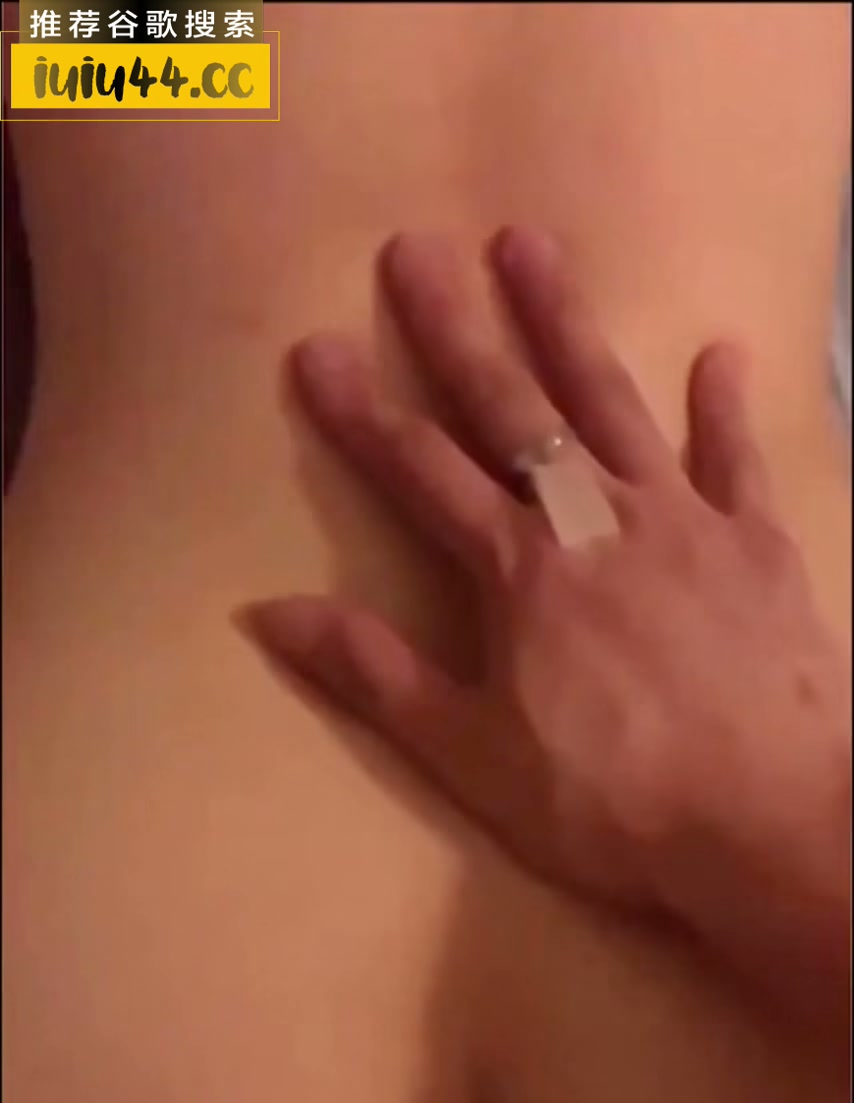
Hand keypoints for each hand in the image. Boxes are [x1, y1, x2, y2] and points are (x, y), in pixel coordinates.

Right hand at [249, 229, 849, 1029]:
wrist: (769, 821)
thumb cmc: (611, 803)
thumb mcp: (471, 755)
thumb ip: (375, 675)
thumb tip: (268, 612)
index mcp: (518, 571)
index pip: (420, 473)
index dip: (363, 412)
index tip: (317, 347)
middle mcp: (594, 520)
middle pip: (512, 410)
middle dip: (456, 331)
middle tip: (415, 249)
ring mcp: (683, 521)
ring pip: (614, 403)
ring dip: (567, 325)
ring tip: (531, 244)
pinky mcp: (759, 544)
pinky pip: (737, 459)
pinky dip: (726, 407)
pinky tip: (720, 353)